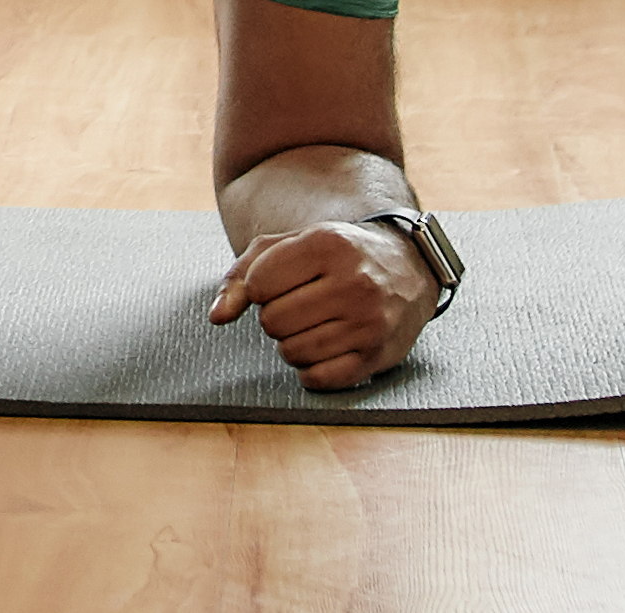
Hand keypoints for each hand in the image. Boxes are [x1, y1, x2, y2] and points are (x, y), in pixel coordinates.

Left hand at [207, 219, 438, 389]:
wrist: (408, 268)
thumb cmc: (336, 255)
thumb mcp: (290, 245)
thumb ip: (242, 274)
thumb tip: (217, 317)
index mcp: (328, 244)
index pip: (258, 284)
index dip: (259, 287)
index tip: (281, 282)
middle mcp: (353, 283)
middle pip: (273, 321)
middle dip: (275, 316)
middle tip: (300, 304)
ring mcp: (369, 323)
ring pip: (292, 352)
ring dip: (292, 343)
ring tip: (314, 324)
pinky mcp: (377, 356)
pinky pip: (318, 380)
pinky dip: (310, 370)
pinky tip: (324, 347)